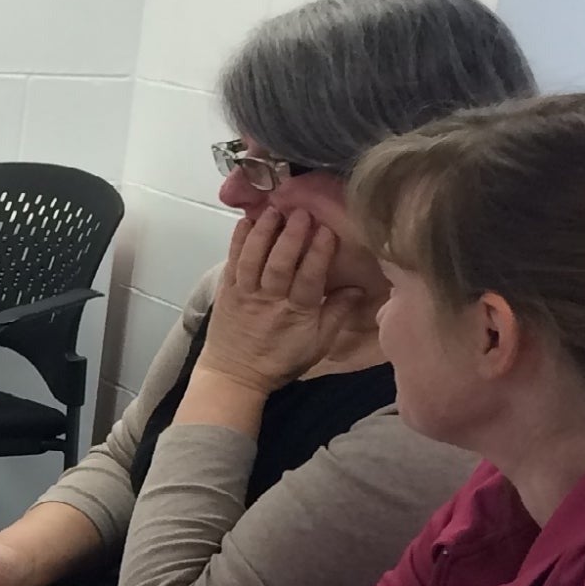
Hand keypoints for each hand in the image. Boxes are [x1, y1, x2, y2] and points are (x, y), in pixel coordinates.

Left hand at [198, 210, 369, 395]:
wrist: (235, 375)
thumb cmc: (281, 359)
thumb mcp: (318, 344)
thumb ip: (337, 314)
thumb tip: (358, 287)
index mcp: (296, 314)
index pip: (309, 279)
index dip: (318, 254)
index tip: (327, 230)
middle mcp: (269, 301)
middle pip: (280, 265)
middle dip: (291, 237)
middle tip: (301, 212)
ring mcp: (245, 294)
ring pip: (253, 259)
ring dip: (263, 233)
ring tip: (274, 210)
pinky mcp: (226, 291)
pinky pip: (232, 262)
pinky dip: (238, 241)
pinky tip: (245, 222)